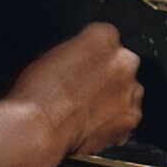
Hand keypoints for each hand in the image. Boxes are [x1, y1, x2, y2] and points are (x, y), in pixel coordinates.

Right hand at [5, 22, 143, 159]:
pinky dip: (115, 121)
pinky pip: (127, 116)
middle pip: (121, 64)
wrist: (36, 130)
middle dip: (106, 76)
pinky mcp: (131, 118)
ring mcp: (130, 90)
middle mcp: (124, 61)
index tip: (81, 65)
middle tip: (82, 90)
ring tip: (85, 110)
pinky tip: (92, 125)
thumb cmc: (35, 94)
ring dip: (113, 97)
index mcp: (103, 36)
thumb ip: (74, 51)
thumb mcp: (46, 55)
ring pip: (128, 90)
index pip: (106, 38)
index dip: (90, 55)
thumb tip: (77, 60)